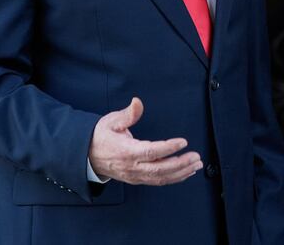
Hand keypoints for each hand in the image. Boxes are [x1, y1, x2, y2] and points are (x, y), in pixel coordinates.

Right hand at [88, 97, 202, 184]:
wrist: (87, 156)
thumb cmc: (100, 136)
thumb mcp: (111, 121)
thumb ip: (128, 114)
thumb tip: (137, 102)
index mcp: (126, 151)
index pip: (150, 152)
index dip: (168, 148)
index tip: (183, 142)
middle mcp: (132, 166)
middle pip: (159, 169)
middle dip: (180, 164)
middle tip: (196, 156)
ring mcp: (135, 175)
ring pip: (161, 178)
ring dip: (181, 172)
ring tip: (196, 164)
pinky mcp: (137, 179)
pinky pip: (158, 181)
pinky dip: (174, 178)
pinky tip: (186, 172)